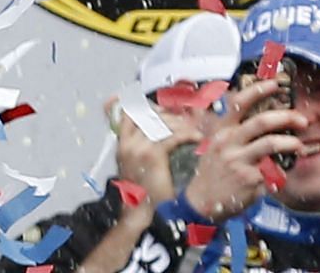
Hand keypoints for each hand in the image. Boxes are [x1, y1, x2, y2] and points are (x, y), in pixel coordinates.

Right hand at [106, 97, 195, 214]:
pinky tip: (197, 139)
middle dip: (168, 114)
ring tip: (193, 129)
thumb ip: (140, 152)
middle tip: (184, 119)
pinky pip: (173, 137)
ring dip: (180, 124)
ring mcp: (139, 148)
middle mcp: (128, 143)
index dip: (145, 107)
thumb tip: (158, 139)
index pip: (127, 114)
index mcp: (122, 145)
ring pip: (161, 123)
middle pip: (147, 114)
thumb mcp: (135, 169)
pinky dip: (188, 135)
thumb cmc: (142, 195)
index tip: (162, 108)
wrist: (142, 213)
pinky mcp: (153, 155)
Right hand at [181, 79, 307, 222]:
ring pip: (271, 144)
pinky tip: (284, 173)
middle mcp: (229, 142)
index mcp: (221, 131)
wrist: (202, 200)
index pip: (238, 103)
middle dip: (286, 117)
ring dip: (290, 142)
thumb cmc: (213, 171)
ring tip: (299, 145)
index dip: (257, 91)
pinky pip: (274, 170)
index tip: (274, 84)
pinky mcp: (249, 180)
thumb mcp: (216, 146)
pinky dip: (282, 171)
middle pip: (261, 122)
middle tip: (301, 119)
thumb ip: (234, 133)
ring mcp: (239, 161)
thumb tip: (260, 120)